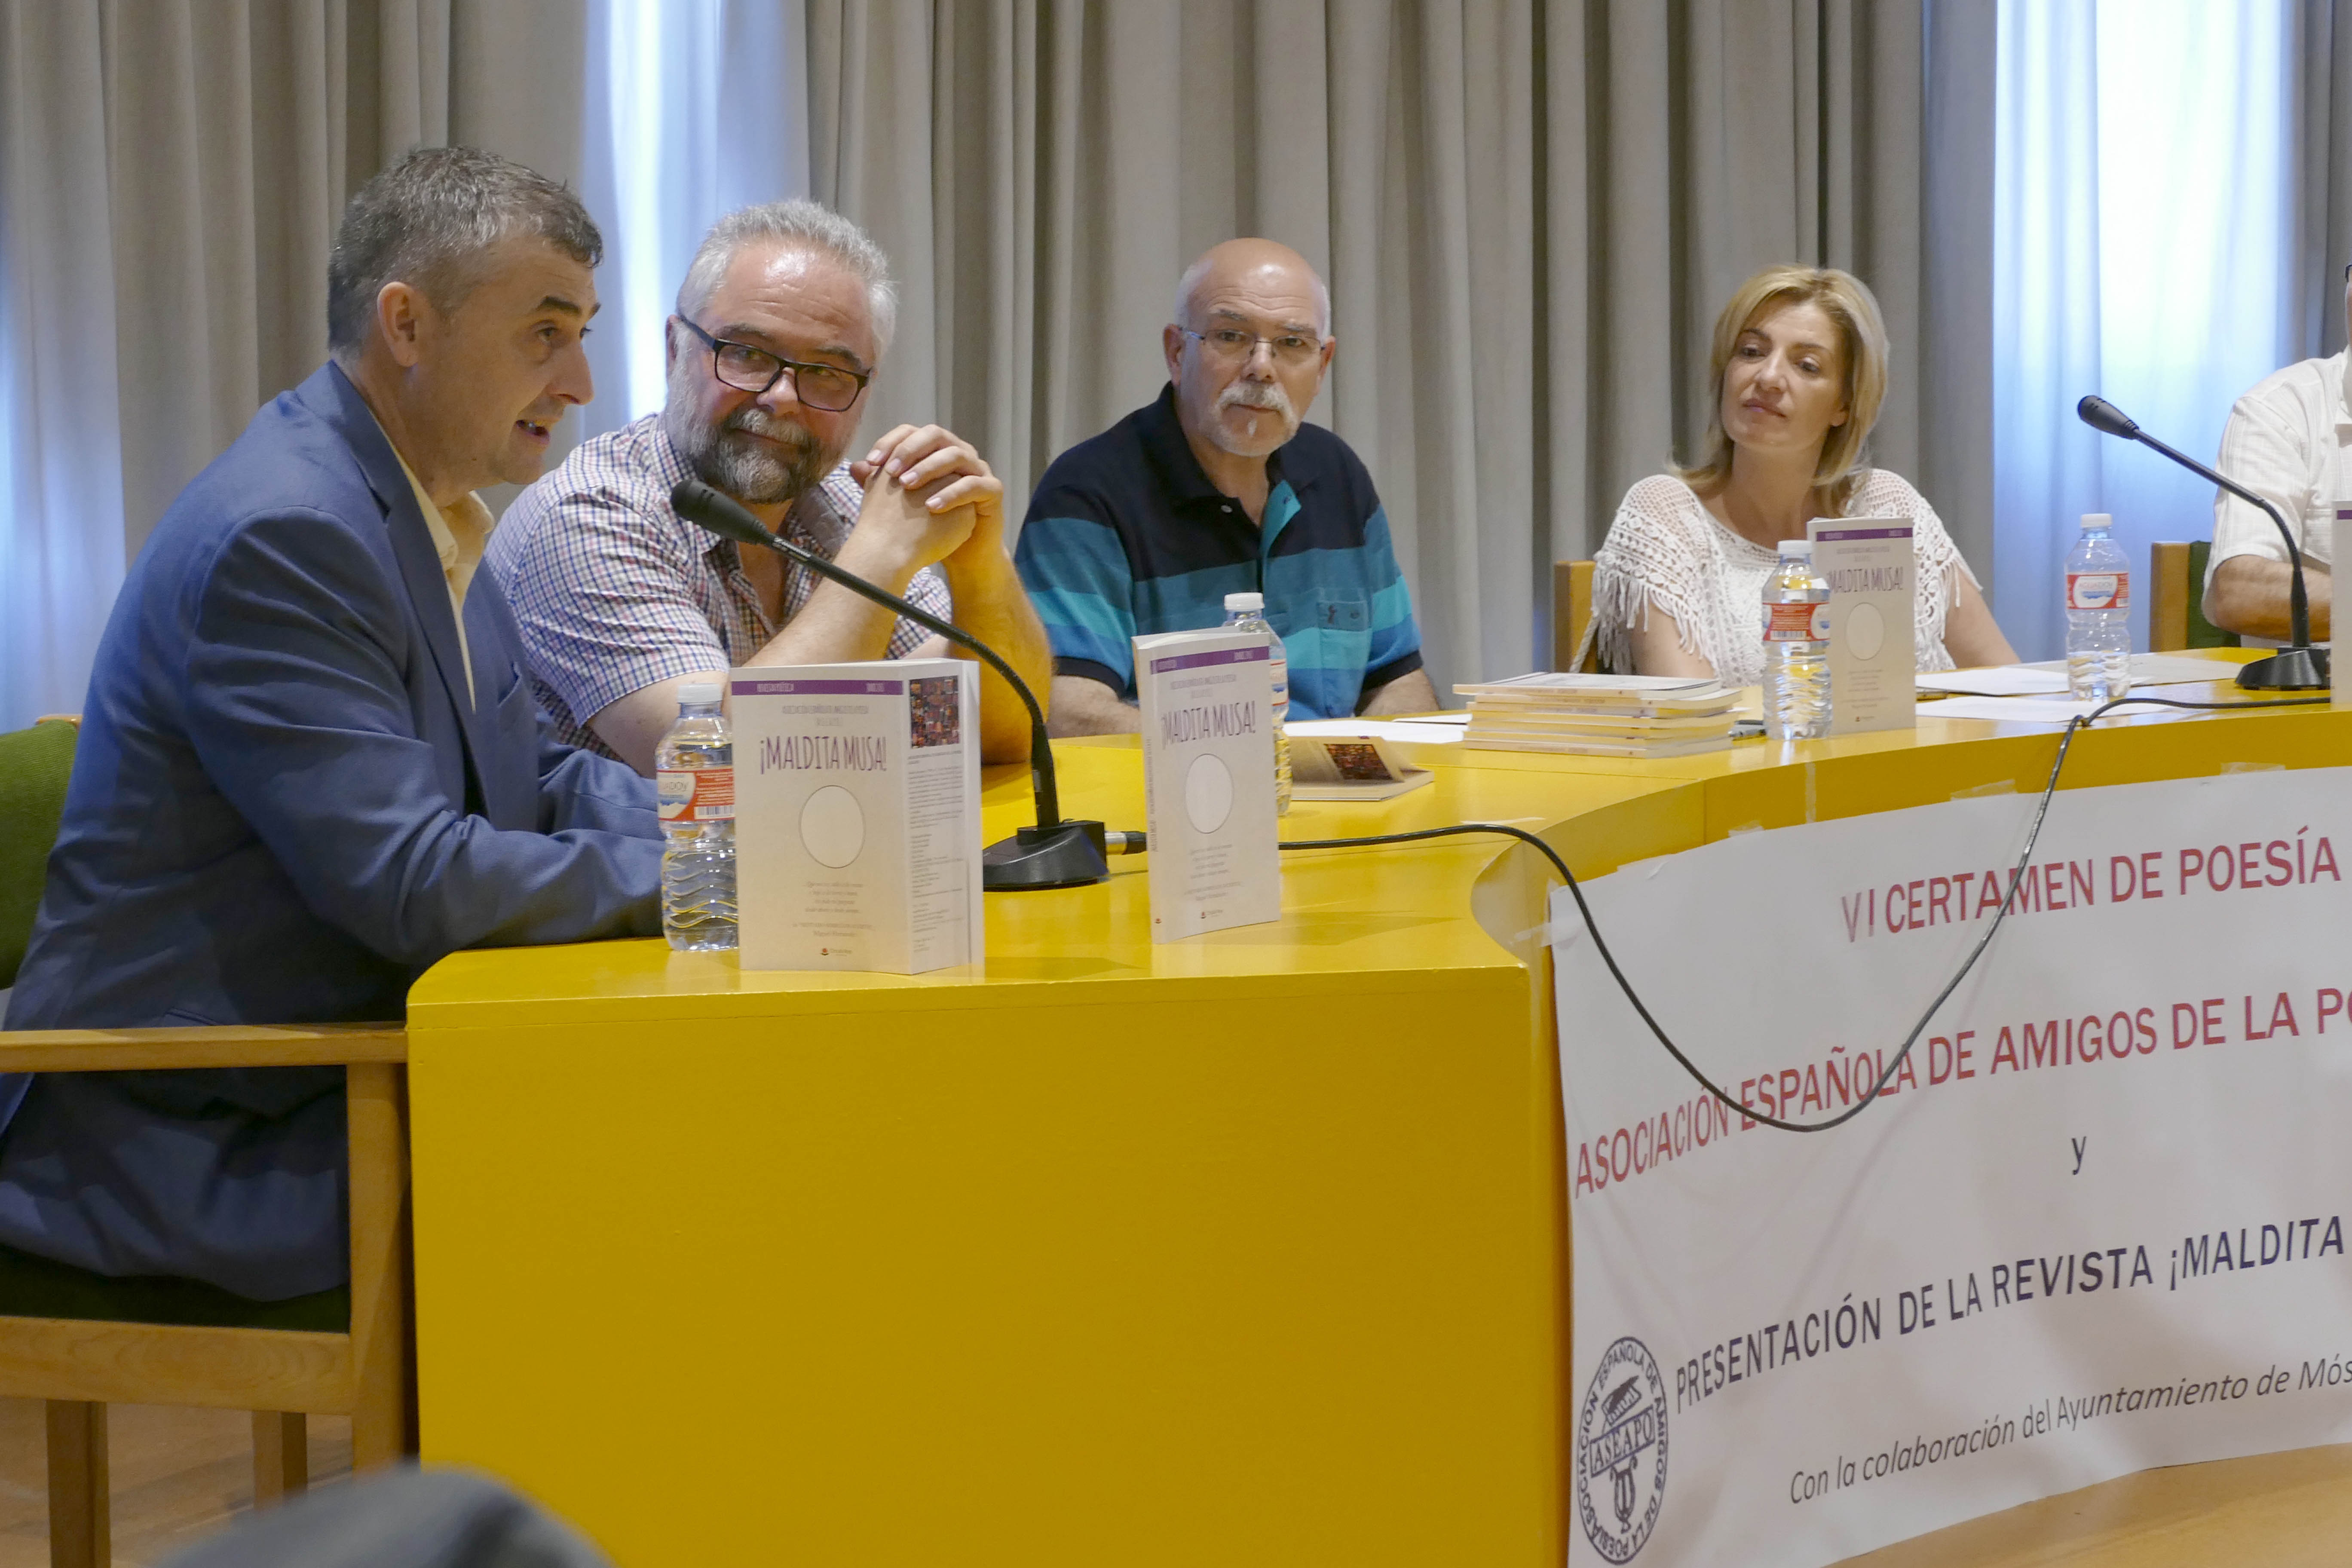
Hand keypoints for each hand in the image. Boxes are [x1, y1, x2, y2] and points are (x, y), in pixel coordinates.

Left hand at [851, 423, 1005, 558]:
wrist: (963, 553)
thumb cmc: (932, 525)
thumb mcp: (903, 502)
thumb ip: (881, 484)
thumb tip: (854, 467)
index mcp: (937, 450)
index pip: (913, 431)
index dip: (891, 441)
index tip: (871, 462)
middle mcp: (960, 453)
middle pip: (936, 435)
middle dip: (910, 450)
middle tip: (891, 472)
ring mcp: (979, 469)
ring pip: (956, 455)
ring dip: (929, 468)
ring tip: (907, 486)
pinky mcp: (993, 491)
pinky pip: (973, 485)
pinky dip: (952, 494)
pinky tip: (932, 507)